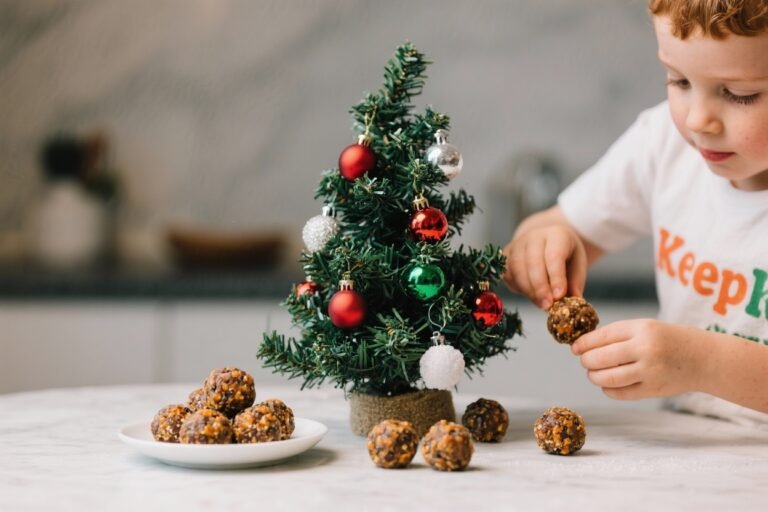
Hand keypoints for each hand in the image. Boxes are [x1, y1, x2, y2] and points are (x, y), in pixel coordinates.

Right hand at [502, 224, 587, 308]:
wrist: (546, 240)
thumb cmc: (565, 254)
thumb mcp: (578, 263)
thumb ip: (575, 282)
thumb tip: (573, 300)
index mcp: (557, 234)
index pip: (554, 256)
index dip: (556, 277)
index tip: (559, 296)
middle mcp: (534, 235)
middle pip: (533, 262)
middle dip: (540, 287)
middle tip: (548, 305)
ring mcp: (517, 243)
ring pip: (517, 268)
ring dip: (528, 290)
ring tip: (540, 303)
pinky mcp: (506, 254)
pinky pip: (507, 273)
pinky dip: (517, 287)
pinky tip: (529, 294)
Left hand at [571, 319, 703, 399]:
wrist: (705, 359)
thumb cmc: (670, 340)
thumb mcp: (647, 327)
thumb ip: (619, 335)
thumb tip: (584, 345)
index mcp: (642, 328)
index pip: (602, 336)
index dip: (584, 343)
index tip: (575, 348)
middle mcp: (645, 349)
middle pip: (600, 358)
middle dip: (586, 361)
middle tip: (584, 361)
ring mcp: (650, 371)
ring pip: (607, 378)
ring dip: (594, 376)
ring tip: (593, 373)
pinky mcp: (653, 390)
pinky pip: (620, 393)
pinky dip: (608, 389)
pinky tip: (607, 384)